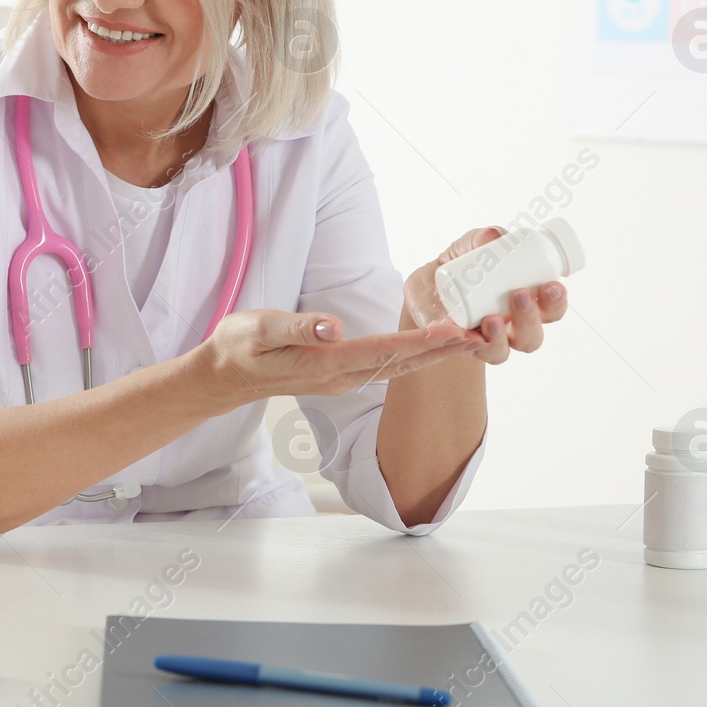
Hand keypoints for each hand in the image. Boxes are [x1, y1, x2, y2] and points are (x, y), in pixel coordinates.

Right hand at [190, 308, 487, 409]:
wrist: (225, 375)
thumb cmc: (240, 346)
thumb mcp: (260, 330)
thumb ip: (298, 328)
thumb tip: (335, 328)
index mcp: (323, 364)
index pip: (380, 351)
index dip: (418, 342)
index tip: (451, 331)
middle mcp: (339, 377)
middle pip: (400, 364)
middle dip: (442, 351)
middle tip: (481, 335)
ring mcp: (341, 379)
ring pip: (397, 368)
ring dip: (434, 355)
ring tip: (469, 340)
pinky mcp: (340, 374)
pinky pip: (386, 366)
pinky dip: (414, 356)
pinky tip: (431, 347)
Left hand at [403, 226, 569, 364]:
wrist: (425, 282)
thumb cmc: (462, 263)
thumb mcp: (470, 246)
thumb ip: (482, 238)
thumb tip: (494, 236)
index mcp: (526, 304)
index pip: (551, 310)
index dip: (557, 302)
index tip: (552, 285)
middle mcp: (509, 329)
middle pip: (532, 337)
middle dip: (531, 319)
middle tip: (521, 294)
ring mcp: (484, 341)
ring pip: (502, 352)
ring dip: (501, 338)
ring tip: (491, 319)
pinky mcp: (457, 346)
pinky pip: (465, 353)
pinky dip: (468, 344)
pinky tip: (466, 334)